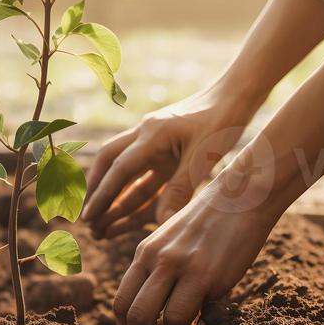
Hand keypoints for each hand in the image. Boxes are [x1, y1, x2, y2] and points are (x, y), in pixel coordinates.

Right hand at [82, 84, 257, 237]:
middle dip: (97, 193)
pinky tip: (128, 219)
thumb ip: (181, 189)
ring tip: (102, 228)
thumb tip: (163, 222)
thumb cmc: (222, 121)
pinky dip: (137, 198)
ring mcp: (156, 144)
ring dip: (116, 200)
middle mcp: (146, 137)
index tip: (89, 217)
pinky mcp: (167, 151)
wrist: (236, 95)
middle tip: (86, 221)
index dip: (104, 194)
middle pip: (110, 166)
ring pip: (127, 175)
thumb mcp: (204, 157)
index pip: (120, 168)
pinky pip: (147, 178)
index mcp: (152, 134)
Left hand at [113, 152, 281, 324]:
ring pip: (157, 320)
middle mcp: (157, 260)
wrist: (242, 199)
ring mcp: (181, 268)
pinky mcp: (208, 276)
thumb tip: (160, 315)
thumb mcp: (173, 242)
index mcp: (145, 253)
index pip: (122, 301)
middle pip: (132, 315)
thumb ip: (162, 273)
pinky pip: (188, 316)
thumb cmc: (211, 224)